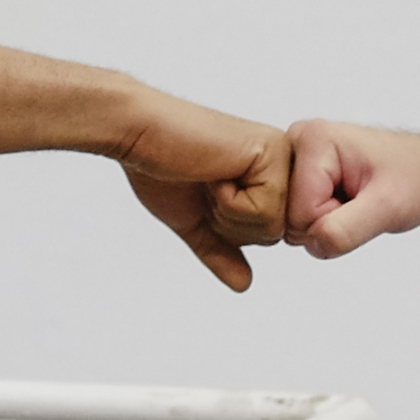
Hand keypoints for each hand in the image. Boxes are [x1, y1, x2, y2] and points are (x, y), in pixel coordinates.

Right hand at [116, 91, 288, 292]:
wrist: (139, 135)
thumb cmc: (160, 170)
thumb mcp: (195, 221)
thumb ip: (221, 250)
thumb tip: (244, 284)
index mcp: (267, 175)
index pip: (268, 235)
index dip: (229, 229)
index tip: (206, 193)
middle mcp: (281, 162)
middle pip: (274, 234)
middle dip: (229, 224)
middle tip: (206, 186)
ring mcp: (280, 155)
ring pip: (272, 226)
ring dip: (228, 213)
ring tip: (210, 177)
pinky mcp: (271, 153)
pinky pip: (264, 211)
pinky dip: (229, 201)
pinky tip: (214, 172)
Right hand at [285, 119, 419, 257]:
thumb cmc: (416, 178)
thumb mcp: (388, 206)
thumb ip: (347, 228)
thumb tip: (314, 243)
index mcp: (311, 139)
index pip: (297, 213)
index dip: (331, 220)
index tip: (361, 201)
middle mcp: (295, 144)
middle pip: (287, 217)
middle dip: (325, 223)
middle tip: (358, 203)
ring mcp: (294, 161)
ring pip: (289, 222)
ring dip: (325, 224)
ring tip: (354, 201)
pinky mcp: (298, 177)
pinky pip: (295, 220)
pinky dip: (323, 222)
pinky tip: (345, 203)